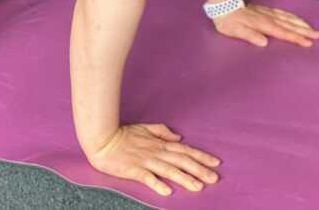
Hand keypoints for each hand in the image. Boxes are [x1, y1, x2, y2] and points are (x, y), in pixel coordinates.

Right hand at [86, 123, 220, 197]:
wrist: (102, 139)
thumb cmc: (123, 134)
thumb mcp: (145, 128)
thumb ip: (162, 131)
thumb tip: (178, 137)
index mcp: (160, 143)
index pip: (184, 150)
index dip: (201, 156)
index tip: (216, 162)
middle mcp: (156, 152)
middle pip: (181, 161)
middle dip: (199, 169)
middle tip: (214, 178)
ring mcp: (145, 161)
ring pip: (169, 170)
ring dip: (184, 178)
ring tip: (199, 187)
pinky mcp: (133, 169)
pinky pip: (147, 177)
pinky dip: (157, 184)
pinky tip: (168, 191)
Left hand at [212, 3, 318, 47]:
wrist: (223, 3)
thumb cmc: (228, 20)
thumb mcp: (236, 30)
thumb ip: (250, 36)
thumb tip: (264, 43)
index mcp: (263, 25)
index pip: (283, 33)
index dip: (296, 38)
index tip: (308, 43)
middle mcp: (268, 18)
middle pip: (289, 25)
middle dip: (305, 30)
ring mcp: (267, 13)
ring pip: (288, 18)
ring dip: (301, 23)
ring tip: (312, 28)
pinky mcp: (265, 10)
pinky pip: (283, 13)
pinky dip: (292, 16)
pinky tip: (296, 18)